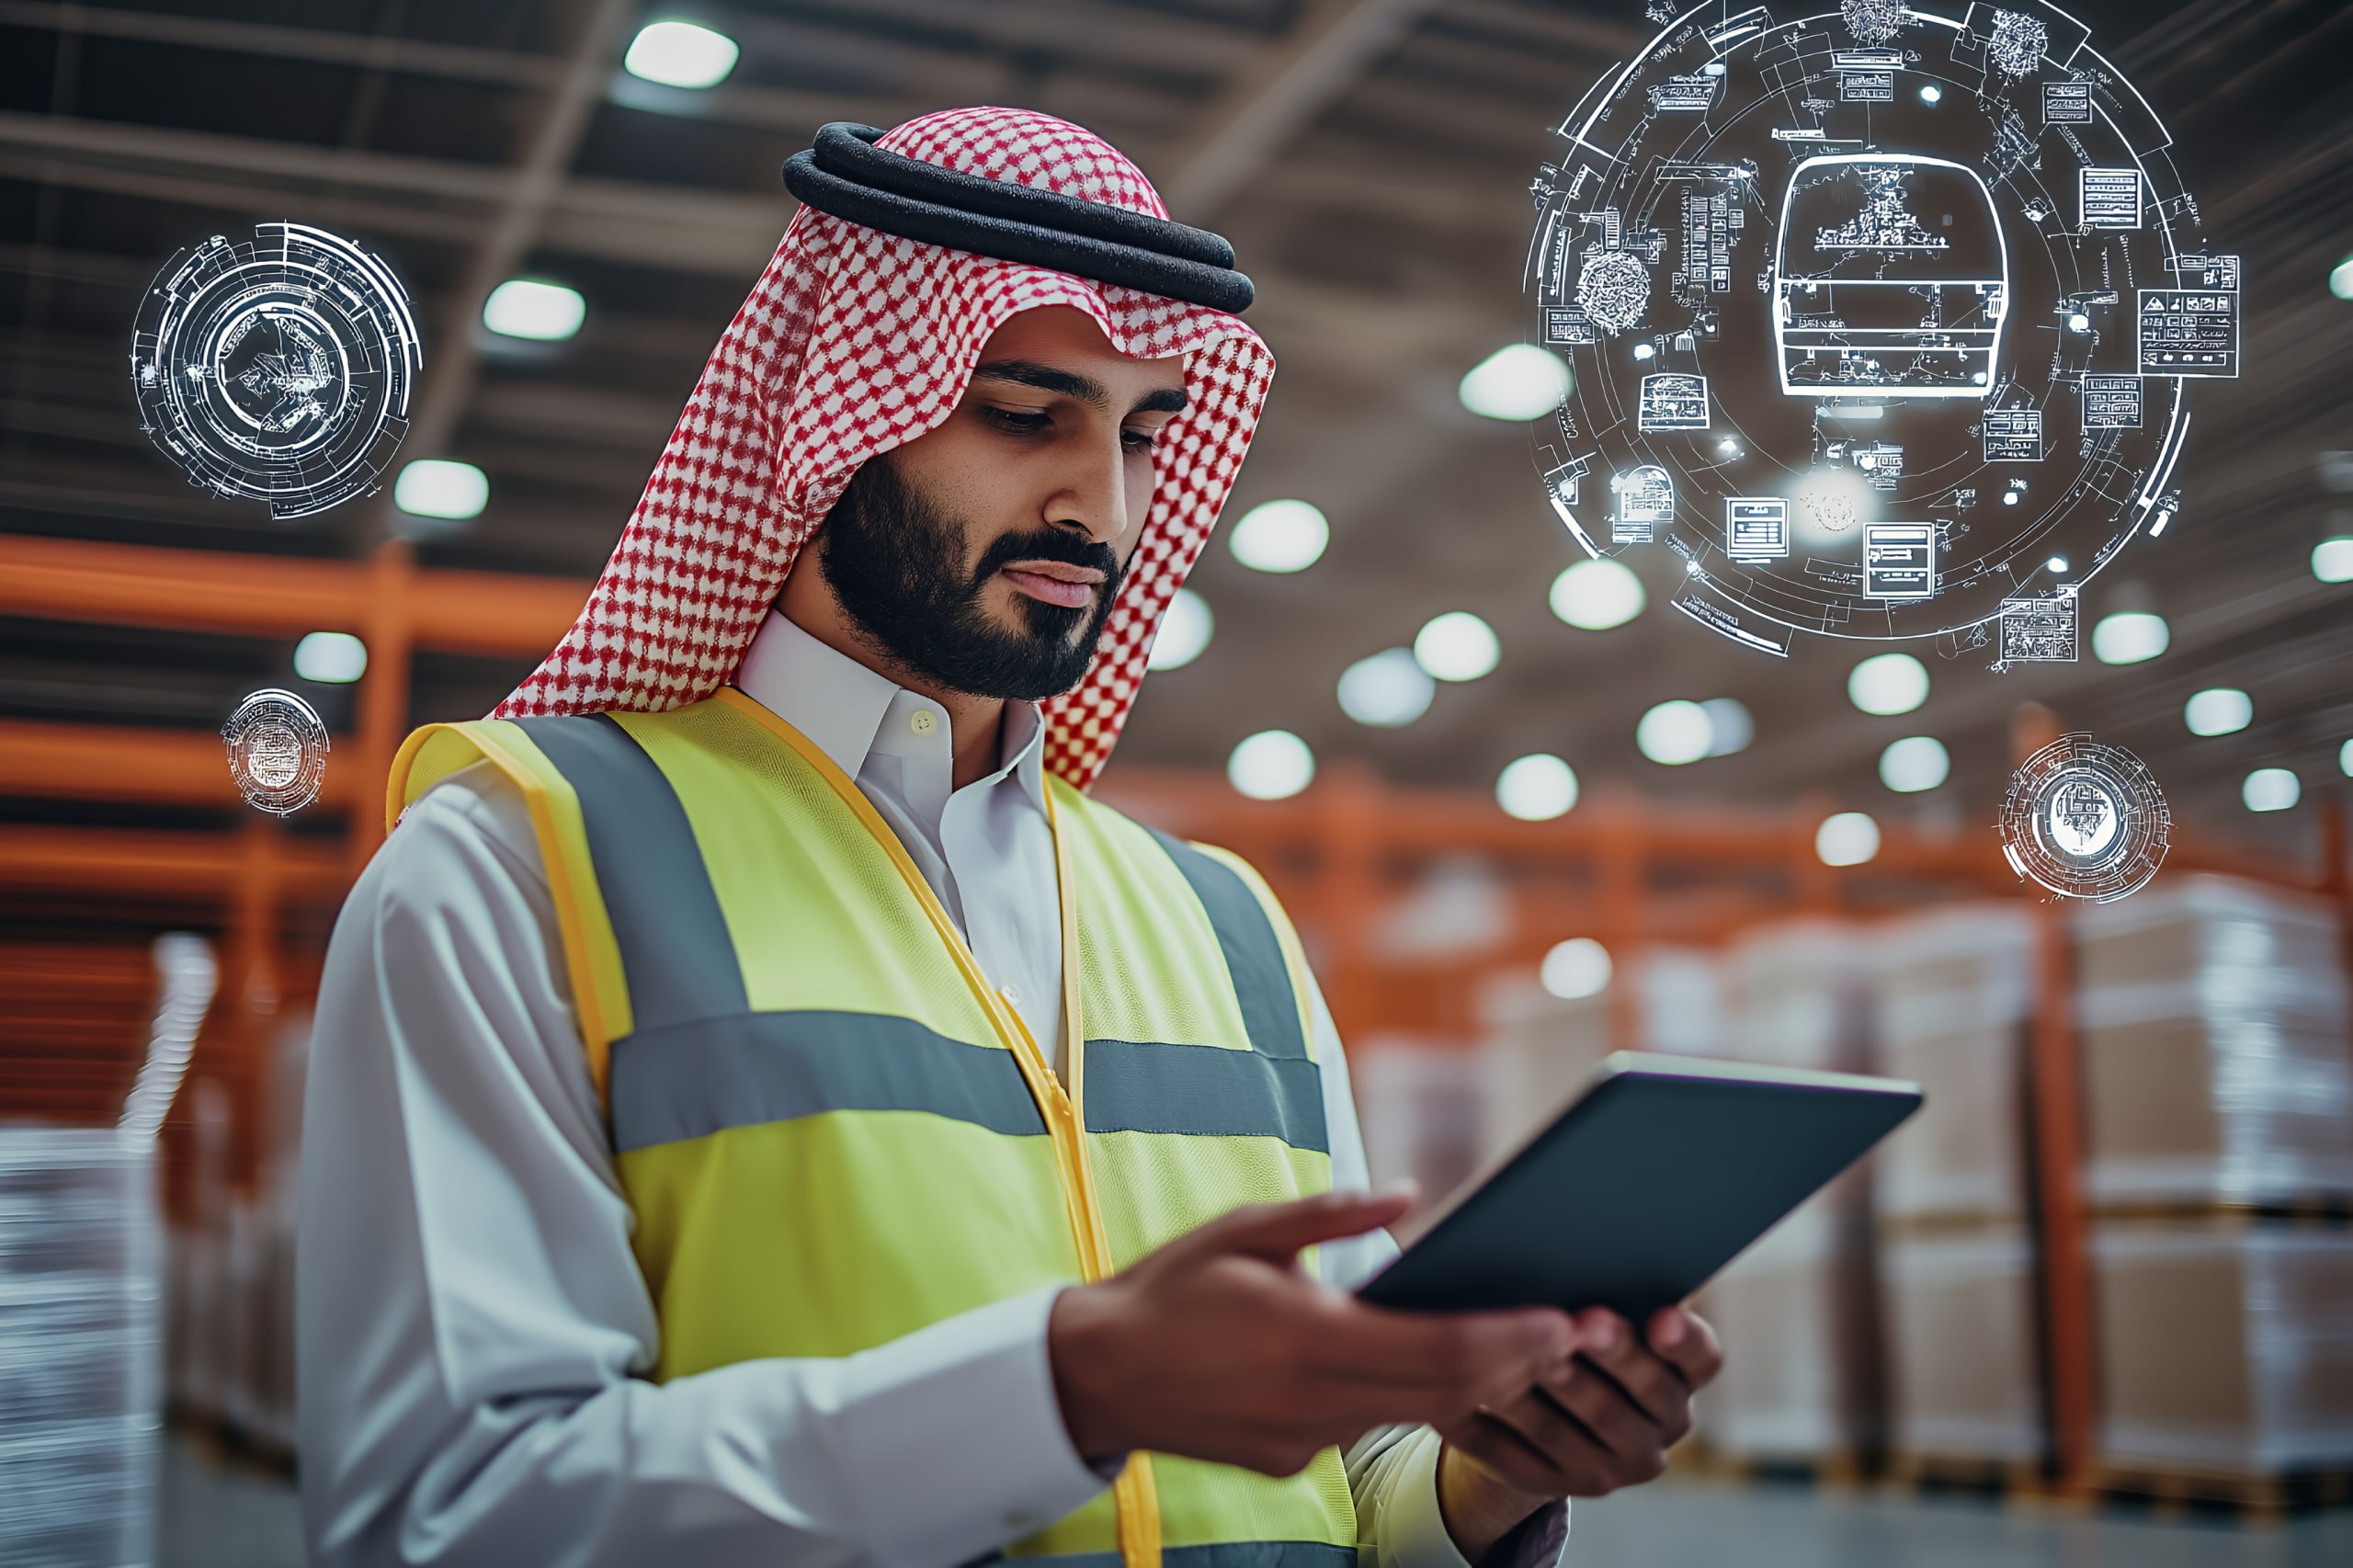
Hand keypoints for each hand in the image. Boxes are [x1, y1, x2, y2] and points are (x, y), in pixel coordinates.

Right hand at [1048, 1187, 1578, 1477]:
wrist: (1099, 1373)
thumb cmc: (1172, 1287)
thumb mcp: (1248, 1229)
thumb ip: (1334, 1213)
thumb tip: (1412, 1196)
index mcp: (1309, 1336)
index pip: (1441, 1350)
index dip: (1514, 1340)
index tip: (1567, 1319)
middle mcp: (1315, 1399)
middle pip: (1448, 1394)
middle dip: (1520, 1364)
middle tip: (1582, 1333)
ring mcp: (1304, 1439)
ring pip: (1416, 1416)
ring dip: (1476, 1385)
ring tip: (1530, 1346)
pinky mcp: (1291, 1460)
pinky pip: (1369, 1427)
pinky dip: (1412, 1399)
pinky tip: (1438, 1366)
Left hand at [1433, 1305, 1722, 1559]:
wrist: (1550, 1407)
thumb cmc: (1580, 1329)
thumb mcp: (1609, 1305)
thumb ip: (1612, 1283)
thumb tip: (1584, 1249)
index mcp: (1683, 1374)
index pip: (1702, 1357)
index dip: (1684, 1339)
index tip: (1661, 1317)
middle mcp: (1663, 1425)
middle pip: (1643, 1392)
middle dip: (1611, 1355)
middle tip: (1579, 1323)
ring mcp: (1617, 1466)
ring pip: (1577, 1428)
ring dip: (1542, 1390)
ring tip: (1510, 1357)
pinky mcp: (1563, 1486)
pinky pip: (1521, 1461)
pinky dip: (1487, 1428)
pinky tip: (1456, 1397)